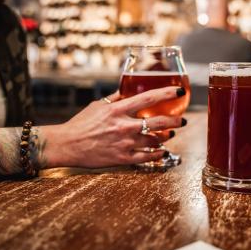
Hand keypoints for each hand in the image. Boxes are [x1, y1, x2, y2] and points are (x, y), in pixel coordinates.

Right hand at [42, 86, 186, 167]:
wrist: (68, 145)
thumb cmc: (81, 123)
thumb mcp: (98, 105)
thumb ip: (116, 99)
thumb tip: (128, 92)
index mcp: (118, 110)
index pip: (149, 98)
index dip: (167, 94)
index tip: (179, 91)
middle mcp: (124, 126)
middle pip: (159, 122)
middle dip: (175, 121)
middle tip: (182, 120)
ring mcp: (125, 143)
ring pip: (155, 141)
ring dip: (166, 137)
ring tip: (169, 134)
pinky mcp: (123, 158)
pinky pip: (147, 157)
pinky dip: (158, 154)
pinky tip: (161, 150)